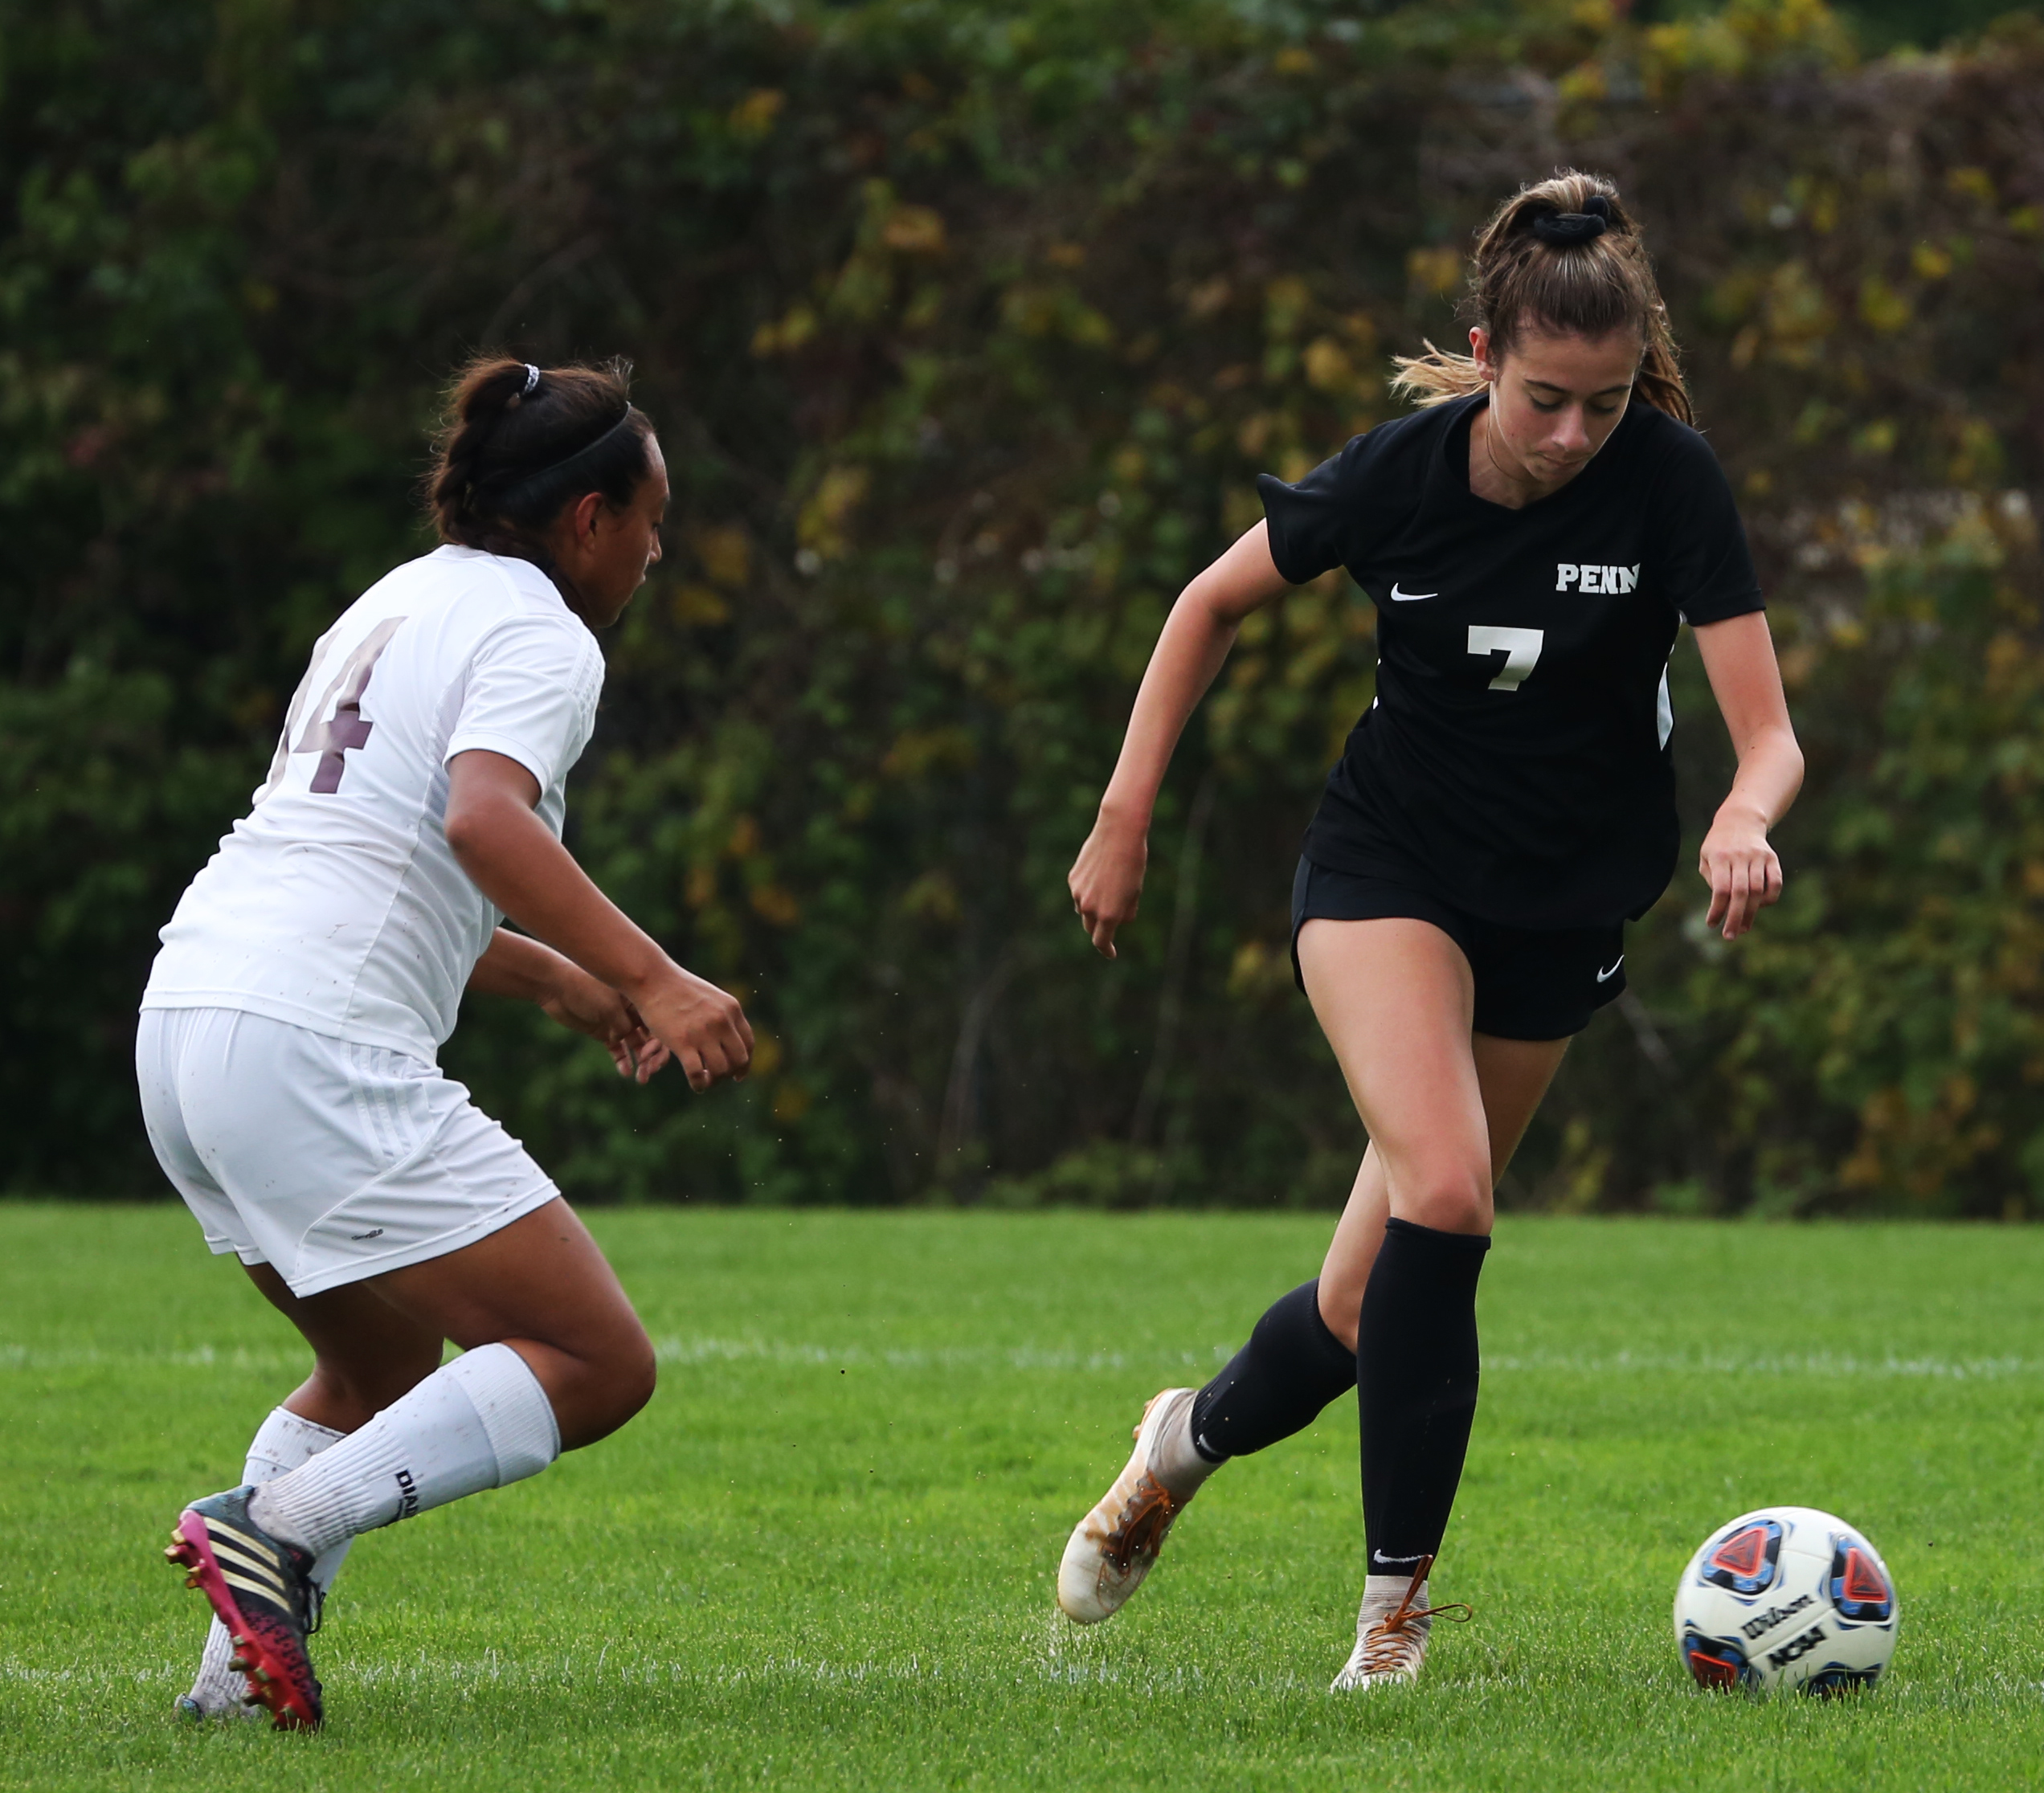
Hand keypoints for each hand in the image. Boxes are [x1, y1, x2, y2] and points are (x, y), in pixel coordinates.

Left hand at [539, 967, 671, 1083]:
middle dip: (652, 1056)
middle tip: (650, 1072)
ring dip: (640, 1062)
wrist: (558, 988)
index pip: (657, 1022)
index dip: (659, 1041)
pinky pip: (617, 1049)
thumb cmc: (587, 991)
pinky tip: (625, 1073)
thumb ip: (626, 1026)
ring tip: (641, 1080)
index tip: (650, 1055)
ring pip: (634, 1045)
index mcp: (639, 999)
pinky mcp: (604, 1032)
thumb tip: (635, 1046)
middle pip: (650, 1037)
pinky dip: (622, 1060)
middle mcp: (633, 1011)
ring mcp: (618, 1022)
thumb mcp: (611, 1007)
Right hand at [624, 965, 754, 1092]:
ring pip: (720, 1070)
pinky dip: (700, 1085)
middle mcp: (722, 1021)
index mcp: (732, 1009)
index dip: (745, 1064)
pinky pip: (698, 1073)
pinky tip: (697, 1086)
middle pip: (739, 1059)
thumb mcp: (710, 997)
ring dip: (715, 1081)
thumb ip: (722, 1015)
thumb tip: (728, 1038)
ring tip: (705, 1081)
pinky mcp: (683, 1042)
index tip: (738, 1074)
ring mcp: (704, 1032)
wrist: (653, 979)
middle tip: (718, 1078)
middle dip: (731, 1074)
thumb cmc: (678, 988)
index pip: (748, 1044)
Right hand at [1068, 805, 1148, 958]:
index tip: (1111, 953)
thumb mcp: (1135, 891)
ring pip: (1084, 909)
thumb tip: (1117, 921)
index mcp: (1109, 914)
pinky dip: (1088, 891)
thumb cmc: (1133, 863)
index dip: (1106, 950)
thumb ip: (1126, 911)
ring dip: (1094, 907)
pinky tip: (1100, 873)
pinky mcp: (1073, 879)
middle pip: (1091, 927)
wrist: (1118, 833)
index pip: (1101, 941)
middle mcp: (1090, 907)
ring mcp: (1078, 893)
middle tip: (1111, 921)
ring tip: (1110, 888)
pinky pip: (1079, 892)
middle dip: (1100, 928)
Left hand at [1699, 802, 1782, 939]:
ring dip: (1751, 913)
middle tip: (1730, 936)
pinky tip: (1760, 908)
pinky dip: (1769, 899)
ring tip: (1743, 928)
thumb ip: (1712, 880)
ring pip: (1758, 890)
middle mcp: (1740, 856)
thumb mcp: (1706, 858)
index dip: (1718, 909)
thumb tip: (1723, 907)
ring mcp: (1759, 857)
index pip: (1721, 888)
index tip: (1712, 924)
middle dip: (1735, 917)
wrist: (1741, 820)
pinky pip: (1775, 883)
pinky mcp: (1772, 859)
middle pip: (1741, 893)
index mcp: (1720, 857)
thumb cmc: (1719, 846)